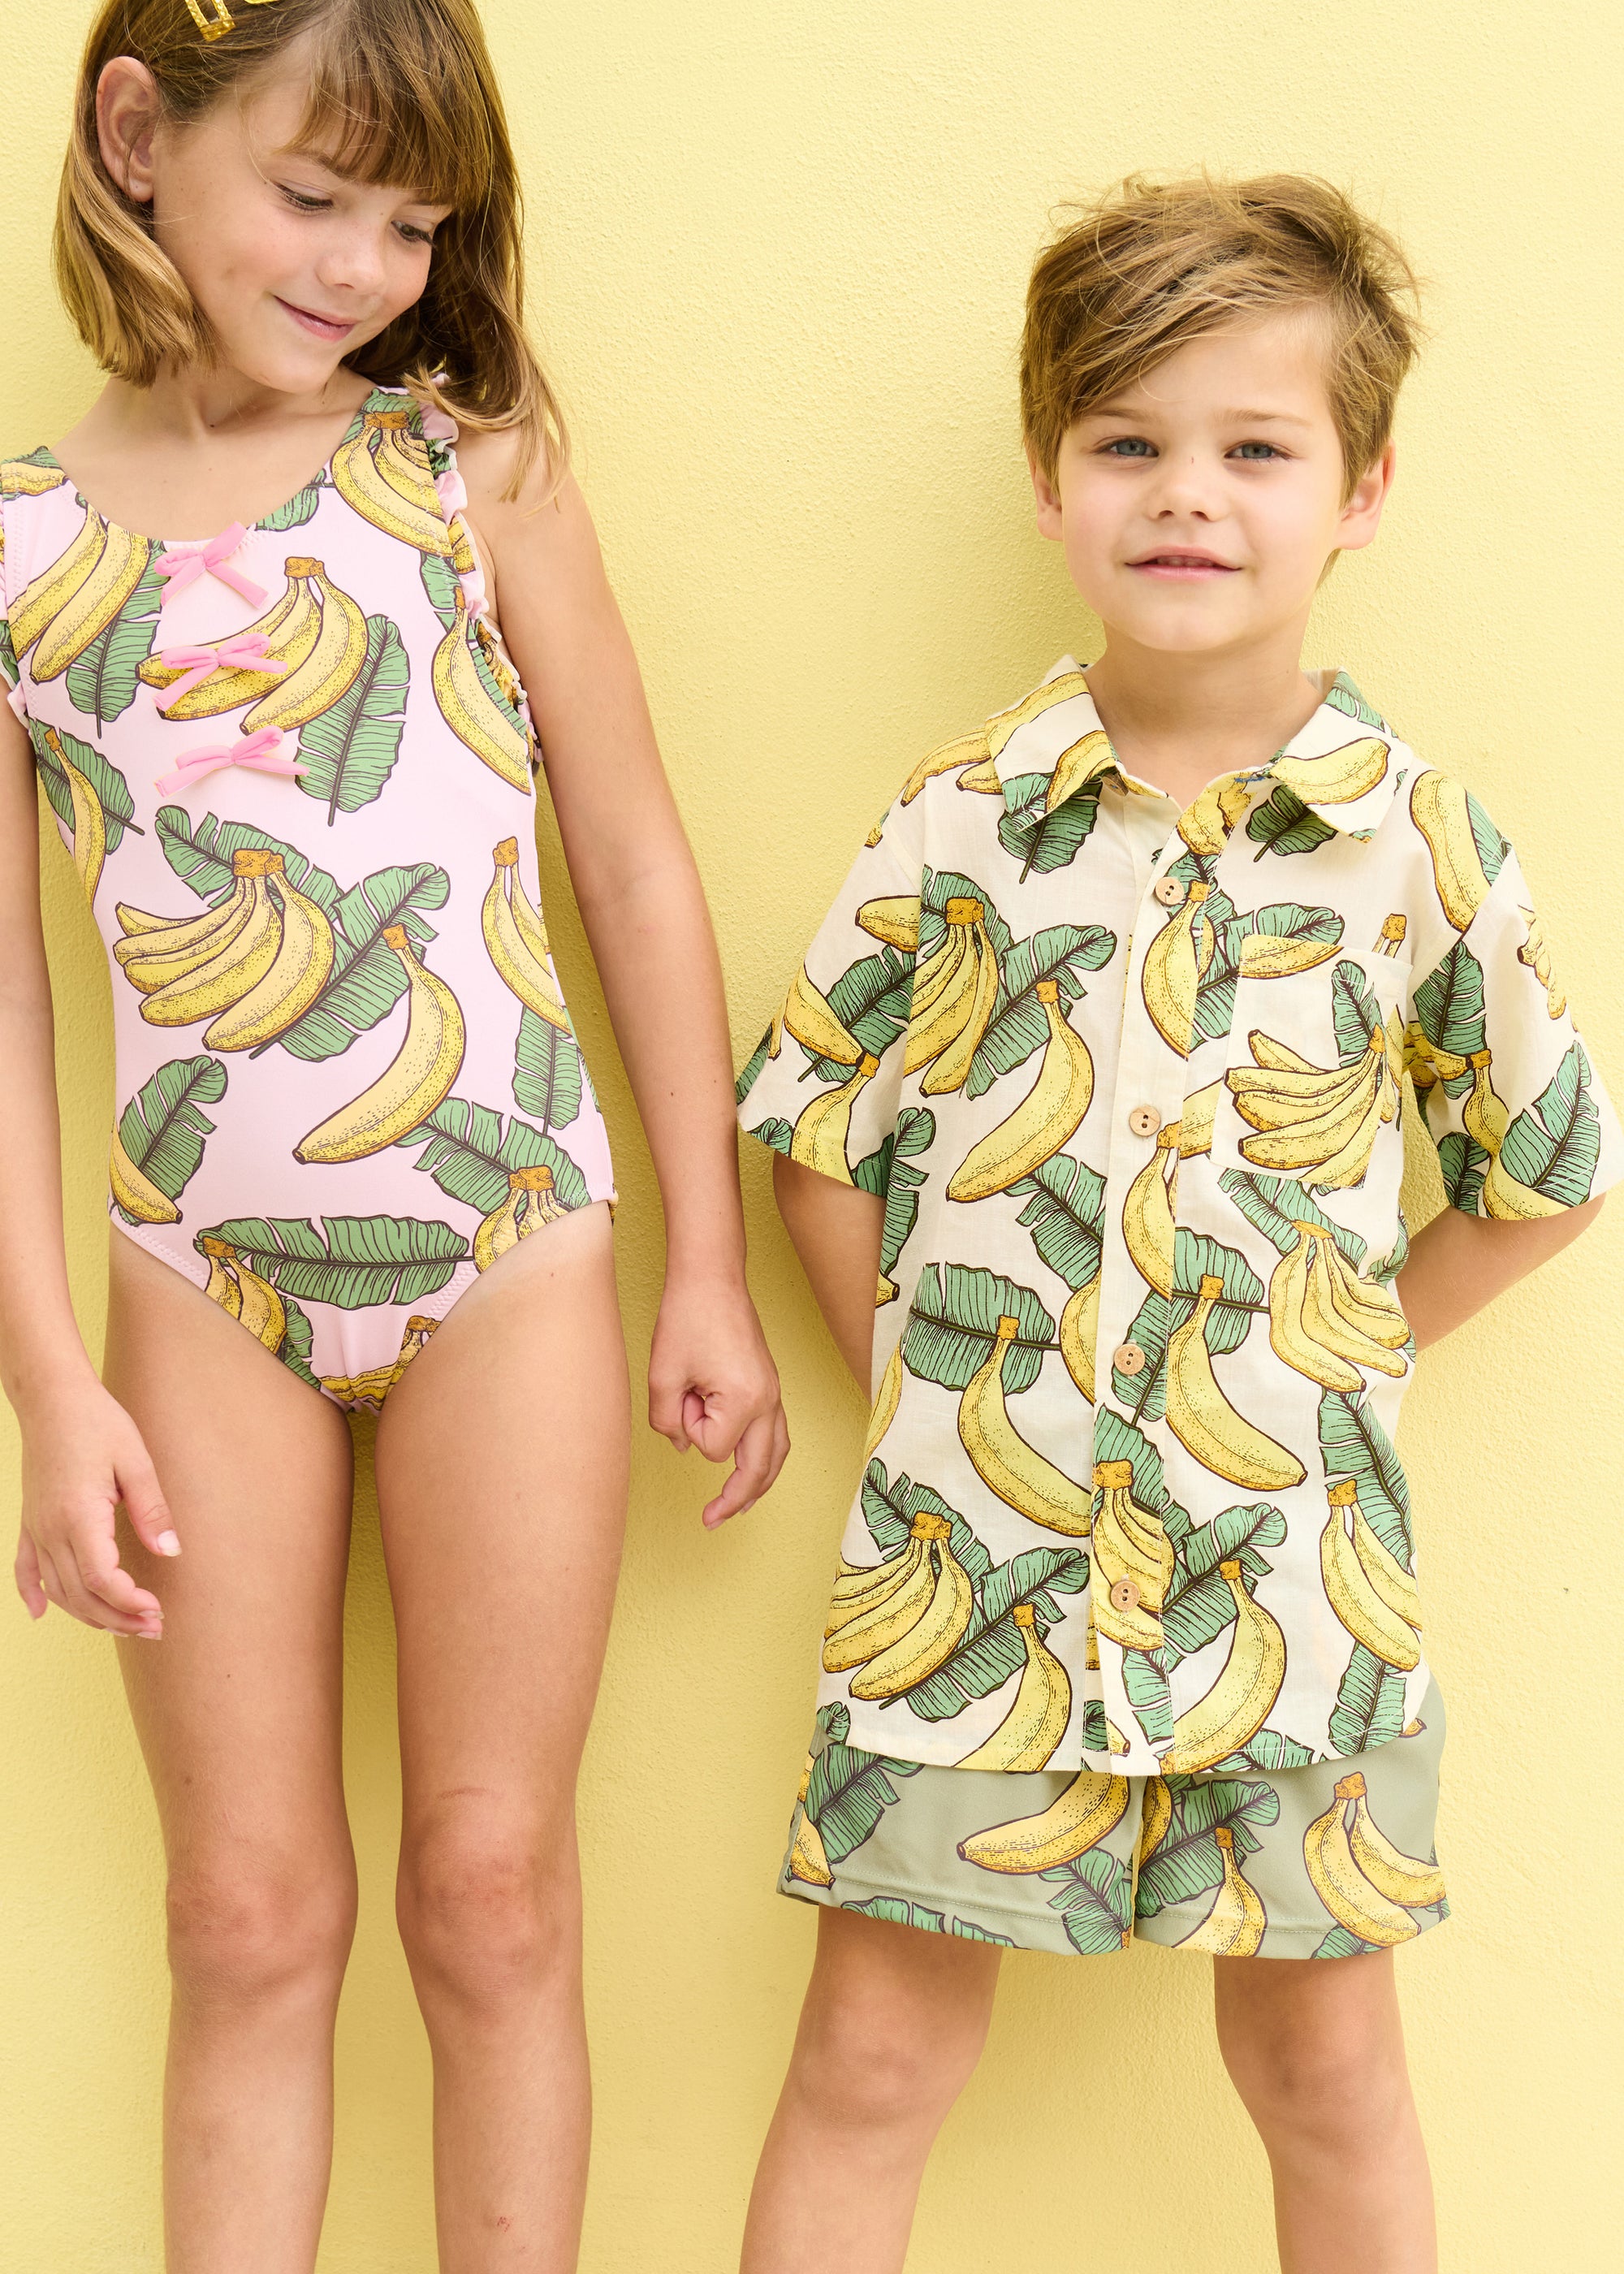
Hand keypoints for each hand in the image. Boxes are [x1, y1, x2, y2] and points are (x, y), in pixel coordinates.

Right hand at [14, 1378, 178, 1637]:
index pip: (100, 1578)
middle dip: (117, 1618)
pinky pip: (24, 1568)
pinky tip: (39, 1613)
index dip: (128, 1602)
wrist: (53, 1398)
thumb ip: (152, 1510)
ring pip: (56, 1589)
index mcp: (78, 1514)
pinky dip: (32, 1593)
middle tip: (153, 1628)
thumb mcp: (136, 1461)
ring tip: (125, 1626)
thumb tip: (170, 1553)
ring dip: (88, 1614)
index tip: (157, 1609)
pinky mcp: (29, 1522)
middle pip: (79, 1594)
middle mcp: (51, 1528)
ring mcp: (35, 1527)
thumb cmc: (98, 1423)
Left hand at [648, 1269, 788, 1527]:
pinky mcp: (770, 1384)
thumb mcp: (663, 1376)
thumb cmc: (687, 1318)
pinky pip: (777, 1433)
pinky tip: (754, 1468)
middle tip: (712, 1521)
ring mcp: (775, 1392)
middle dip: (736, 1499)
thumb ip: (668, 1421)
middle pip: (760, 1468)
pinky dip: (766, 1457)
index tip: (681, 1396)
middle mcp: (769, 1400)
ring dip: (758, 1483)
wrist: (712, 1278)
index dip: (689, 1428)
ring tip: (739, 1506)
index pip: (714, 1447)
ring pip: (777, 1454)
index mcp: (745, 1399)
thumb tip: (686, 1445)